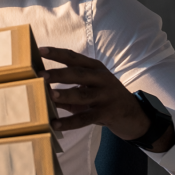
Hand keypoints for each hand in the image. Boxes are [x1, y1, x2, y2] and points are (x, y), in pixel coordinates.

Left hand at [38, 47, 174, 151]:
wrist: (134, 116)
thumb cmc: (105, 98)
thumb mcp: (90, 88)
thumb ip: (69, 88)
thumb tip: (42, 90)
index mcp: (96, 68)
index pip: (74, 58)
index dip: (57, 53)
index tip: (39, 50)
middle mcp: (102, 79)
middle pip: (78, 74)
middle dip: (58, 74)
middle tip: (40, 75)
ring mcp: (106, 96)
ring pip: (82, 95)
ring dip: (64, 95)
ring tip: (49, 95)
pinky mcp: (108, 113)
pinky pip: (85, 118)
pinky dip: (69, 122)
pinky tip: (55, 124)